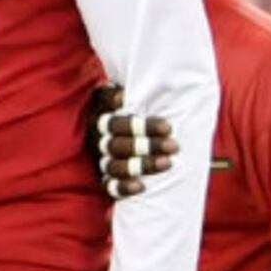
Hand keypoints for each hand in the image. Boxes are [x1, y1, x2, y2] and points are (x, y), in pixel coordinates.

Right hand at [89, 84, 176, 200]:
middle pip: (116, 144)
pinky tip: (141, 187)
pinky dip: (123, 187)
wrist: (122, 121)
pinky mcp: (102, 177)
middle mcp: (96, 137)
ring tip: (167, 164)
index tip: (168, 127)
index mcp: (99, 113)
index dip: (142, 126)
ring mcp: (98, 158)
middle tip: (174, 146)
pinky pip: (109, 185)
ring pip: (114, 165)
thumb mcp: (130, 89)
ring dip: (140, 165)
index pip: (116, 122)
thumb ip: (137, 87)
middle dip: (147, 146)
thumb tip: (149, 83)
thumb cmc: (135, 102)